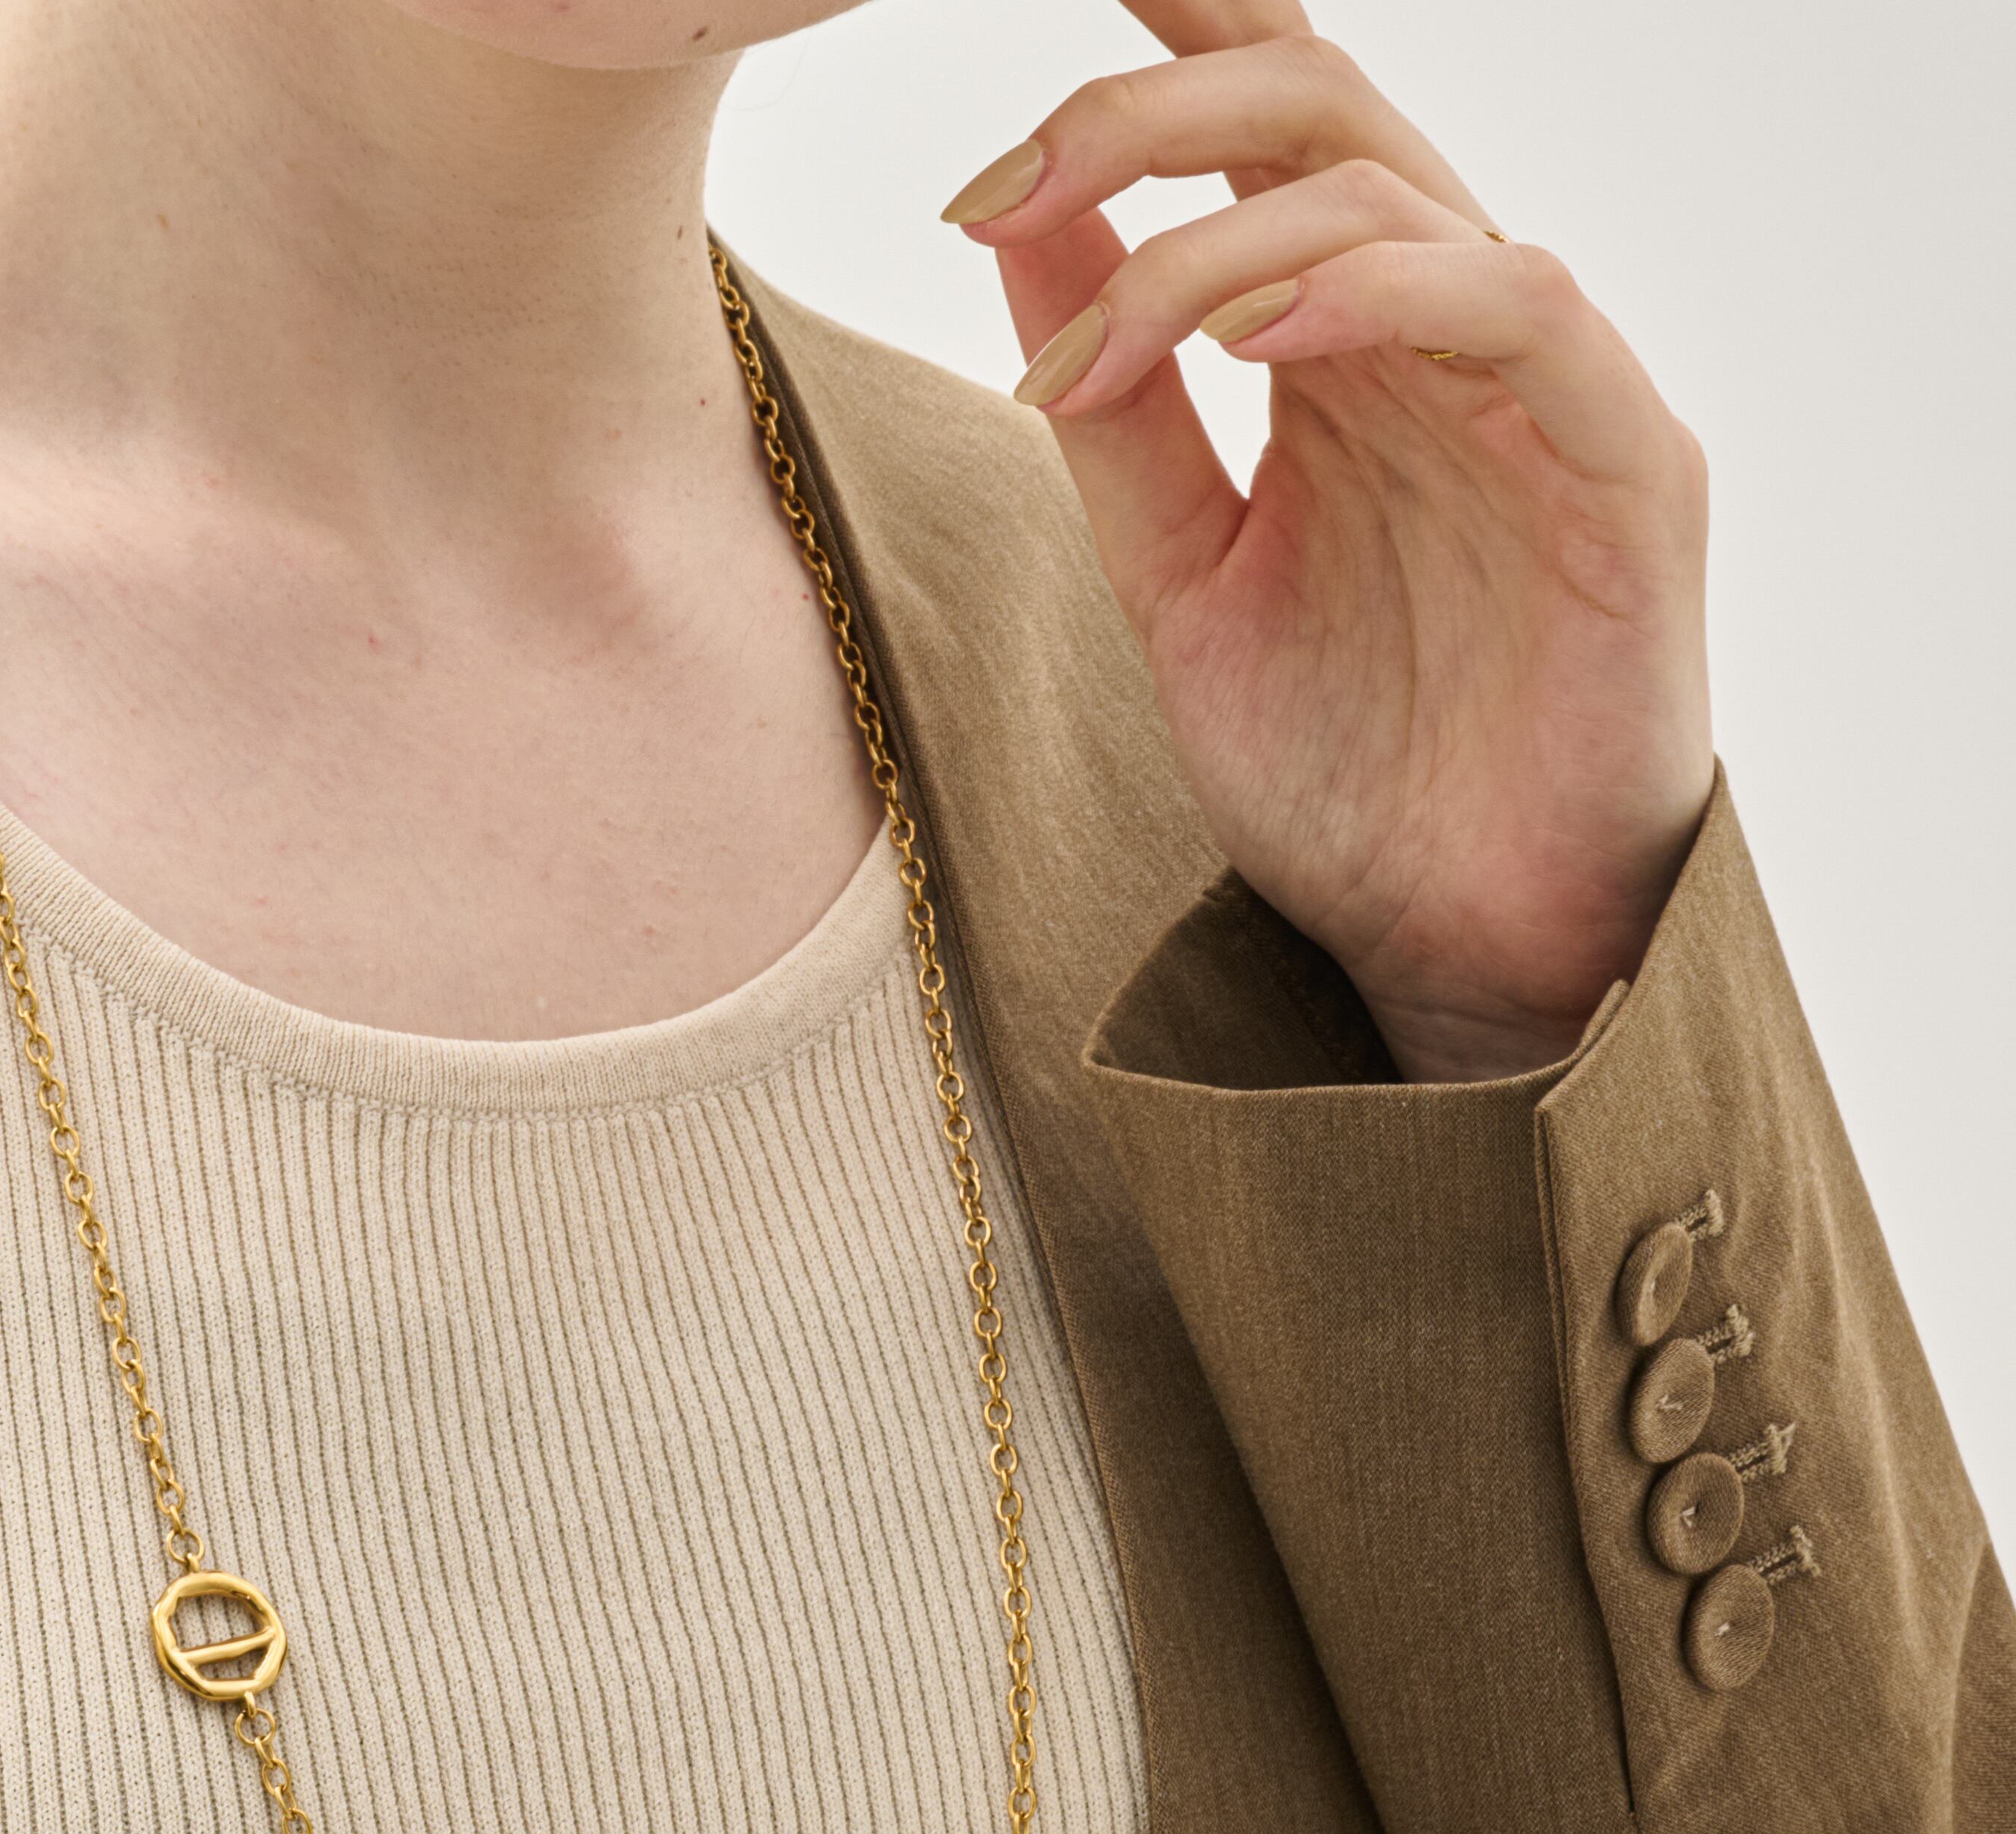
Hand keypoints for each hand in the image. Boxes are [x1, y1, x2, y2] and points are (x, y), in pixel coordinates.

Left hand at [944, 1, 1712, 1083]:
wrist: (1454, 948)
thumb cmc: (1346, 773)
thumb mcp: (1180, 580)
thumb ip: (1115, 405)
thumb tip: (1016, 218)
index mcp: (1344, 352)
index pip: (1268, 136)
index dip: (1173, 38)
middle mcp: (1442, 340)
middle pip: (1320, 116)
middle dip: (1147, 115)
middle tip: (1000, 178)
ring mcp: (1544, 393)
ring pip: (1396, 199)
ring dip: (1214, 245)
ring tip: (1090, 347)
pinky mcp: (1628, 467)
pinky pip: (1519, 311)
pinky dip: (1381, 297)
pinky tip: (1257, 342)